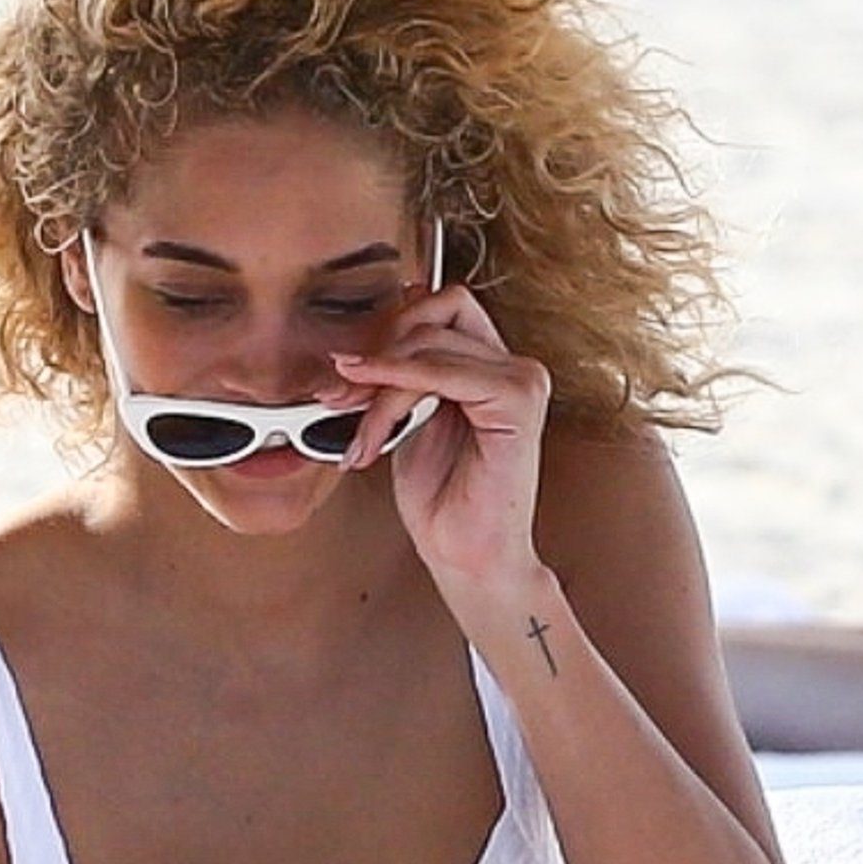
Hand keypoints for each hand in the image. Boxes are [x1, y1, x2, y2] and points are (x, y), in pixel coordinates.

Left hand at [322, 284, 549, 605]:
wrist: (467, 556)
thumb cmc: (443, 501)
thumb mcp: (408, 422)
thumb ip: (398, 379)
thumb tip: (361, 344)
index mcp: (490, 364)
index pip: (434, 307)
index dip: (384, 331)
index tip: (343, 371)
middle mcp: (512, 364)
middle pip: (431, 314)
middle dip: (377, 349)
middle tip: (341, 392)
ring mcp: (521, 379)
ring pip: (428, 344)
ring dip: (379, 384)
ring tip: (359, 429)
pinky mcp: (518, 399)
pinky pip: (442, 371)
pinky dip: (397, 389)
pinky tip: (375, 421)